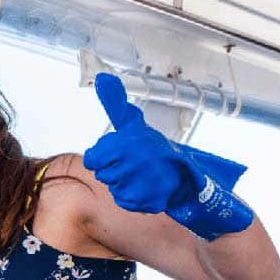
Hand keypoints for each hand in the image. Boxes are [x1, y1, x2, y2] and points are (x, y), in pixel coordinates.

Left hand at [83, 73, 252, 240]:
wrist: (186, 177)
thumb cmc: (155, 150)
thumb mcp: (135, 125)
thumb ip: (116, 106)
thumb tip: (101, 78)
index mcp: (128, 143)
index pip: (93, 157)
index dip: (103, 155)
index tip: (118, 152)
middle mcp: (132, 164)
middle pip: (102, 173)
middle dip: (114, 168)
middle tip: (133, 163)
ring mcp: (138, 184)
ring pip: (112, 186)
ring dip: (123, 182)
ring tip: (141, 174)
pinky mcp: (142, 201)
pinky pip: (122, 199)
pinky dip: (131, 195)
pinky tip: (145, 187)